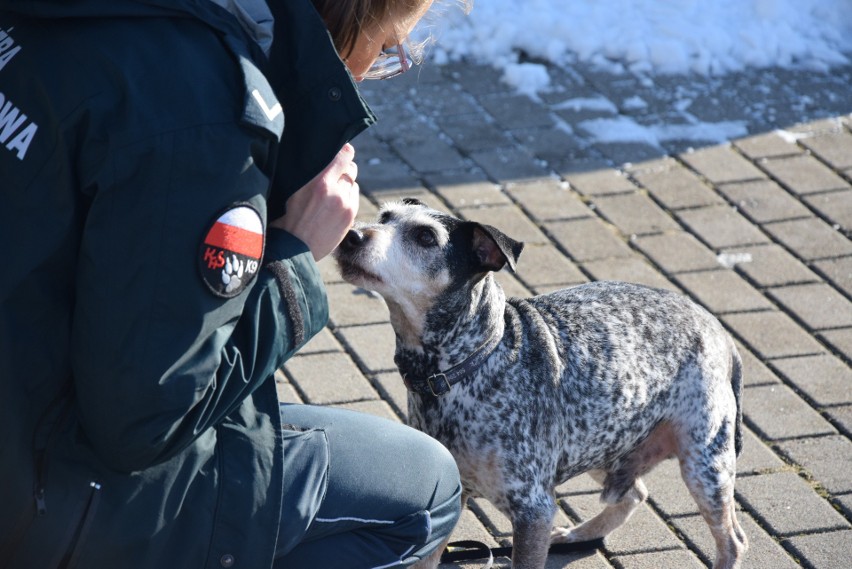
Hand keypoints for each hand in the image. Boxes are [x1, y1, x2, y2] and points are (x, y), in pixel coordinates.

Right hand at [270, 143, 359, 260]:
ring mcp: (346, 205)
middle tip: (336, 174)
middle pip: (351, 170)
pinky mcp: (350, 216)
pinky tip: (335, 206)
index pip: (343, 156)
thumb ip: (313, 175)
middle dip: (345, 170)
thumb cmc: (289, 216)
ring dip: (346, 186)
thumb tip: (327, 161)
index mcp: (320, 183)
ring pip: (353, 185)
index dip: (345, 151)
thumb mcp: (295, 190)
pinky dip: (348, 199)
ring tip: (332, 194)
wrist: (294, 246)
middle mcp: (336, 192)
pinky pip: (354, 199)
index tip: (345, 150)